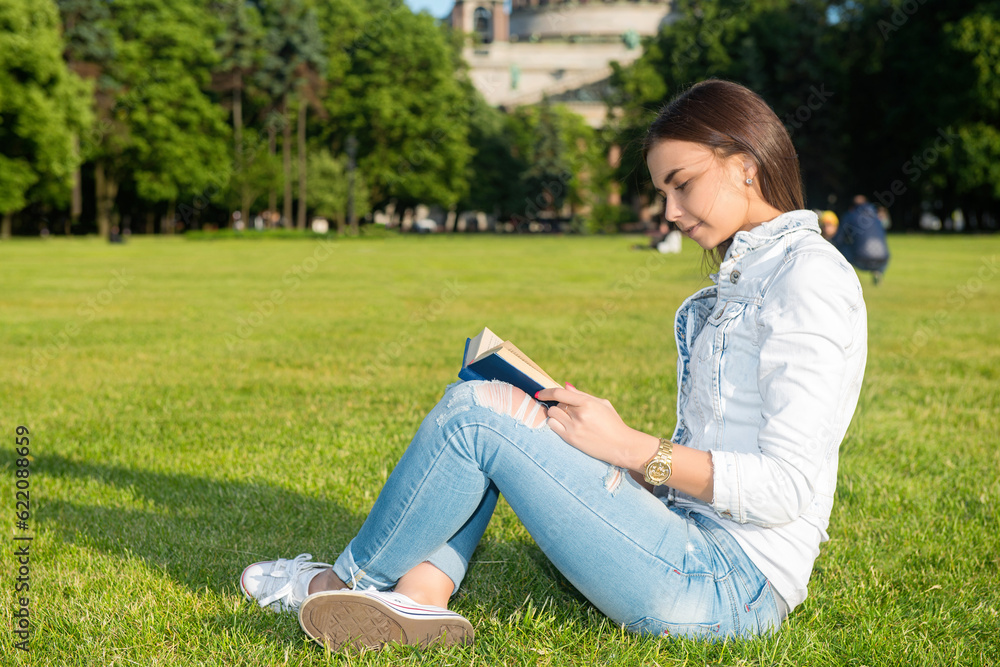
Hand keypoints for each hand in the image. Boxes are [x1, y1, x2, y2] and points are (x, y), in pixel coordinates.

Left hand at [536, 384, 656, 470]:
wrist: (621, 446)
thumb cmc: (613, 423)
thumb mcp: (602, 404)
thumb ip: (582, 394)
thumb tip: (565, 386)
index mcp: (587, 403)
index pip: (559, 393)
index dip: (546, 391)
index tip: (539, 393)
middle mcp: (579, 415)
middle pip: (557, 404)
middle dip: (560, 405)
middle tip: (570, 410)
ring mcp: (573, 428)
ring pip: (552, 414)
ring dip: (556, 414)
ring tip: (568, 418)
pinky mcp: (570, 439)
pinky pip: (552, 426)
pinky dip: (554, 423)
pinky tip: (563, 425)